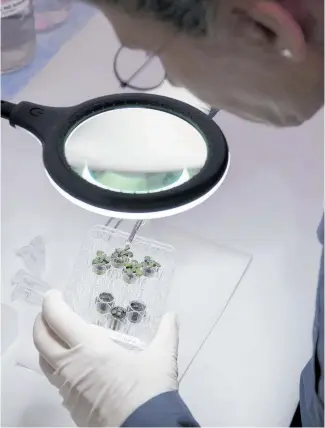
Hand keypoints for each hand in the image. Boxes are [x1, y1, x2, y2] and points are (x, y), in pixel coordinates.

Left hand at [33, 290, 178, 426]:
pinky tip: (75, 364)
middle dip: (42, 319)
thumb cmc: (149, 390)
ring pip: (44, 360)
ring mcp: (67, 388)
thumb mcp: (162, 358)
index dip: (51, 302)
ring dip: (46, 343)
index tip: (56, 294)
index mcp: (89, 348)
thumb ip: (167, 332)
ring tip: (60, 336)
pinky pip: (55, 379)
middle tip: (52, 311)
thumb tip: (172, 316)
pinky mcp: (70, 406)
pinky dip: (56, 364)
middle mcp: (71, 366)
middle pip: (41, 338)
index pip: (57, 318)